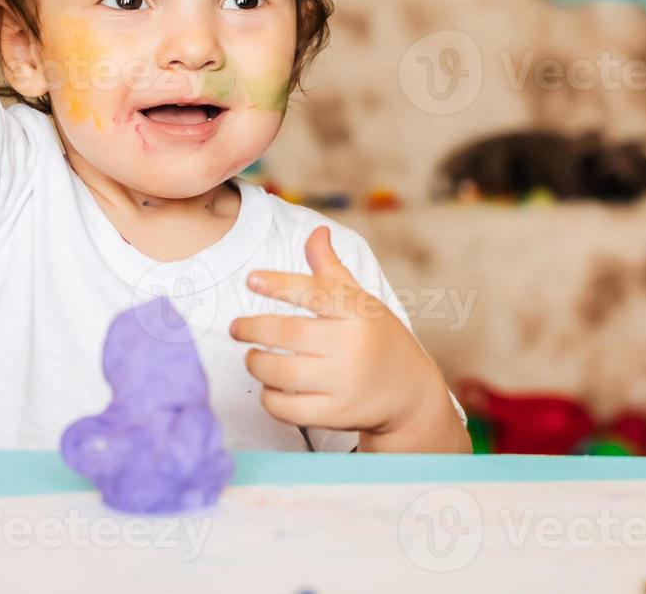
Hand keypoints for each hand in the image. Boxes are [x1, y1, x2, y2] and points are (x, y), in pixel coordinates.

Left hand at [230, 226, 468, 452]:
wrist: (409, 392)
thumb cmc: (377, 337)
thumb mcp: (361, 300)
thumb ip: (331, 269)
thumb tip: (317, 231)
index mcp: (357, 312)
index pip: (315, 293)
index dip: (280, 284)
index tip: (252, 280)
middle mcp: (351, 346)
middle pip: (287, 334)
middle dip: (251, 329)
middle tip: (236, 328)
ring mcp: (343, 383)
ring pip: (281, 373)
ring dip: (256, 363)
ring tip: (252, 356)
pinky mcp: (335, 415)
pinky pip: (287, 409)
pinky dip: (269, 396)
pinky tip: (270, 386)